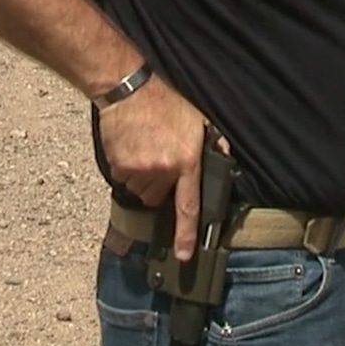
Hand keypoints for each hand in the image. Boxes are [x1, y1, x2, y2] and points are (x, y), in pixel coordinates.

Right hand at [97, 75, 206, 259]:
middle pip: (157, 198)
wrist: (129, 89)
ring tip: (145, 149)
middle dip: (159, 185)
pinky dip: (126, 168)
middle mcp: (163, 169)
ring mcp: (140, 169)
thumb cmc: (165, 102)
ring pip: (140, 189)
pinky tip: (131, 147)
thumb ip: (211, 143)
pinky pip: (123, 178)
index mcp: (187, 161)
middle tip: (159, 159)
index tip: (182, 256)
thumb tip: (224, 156)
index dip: (185, 236)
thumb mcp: (197, 120)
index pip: (189, 207)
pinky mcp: (120, 165)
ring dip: (142, 177)